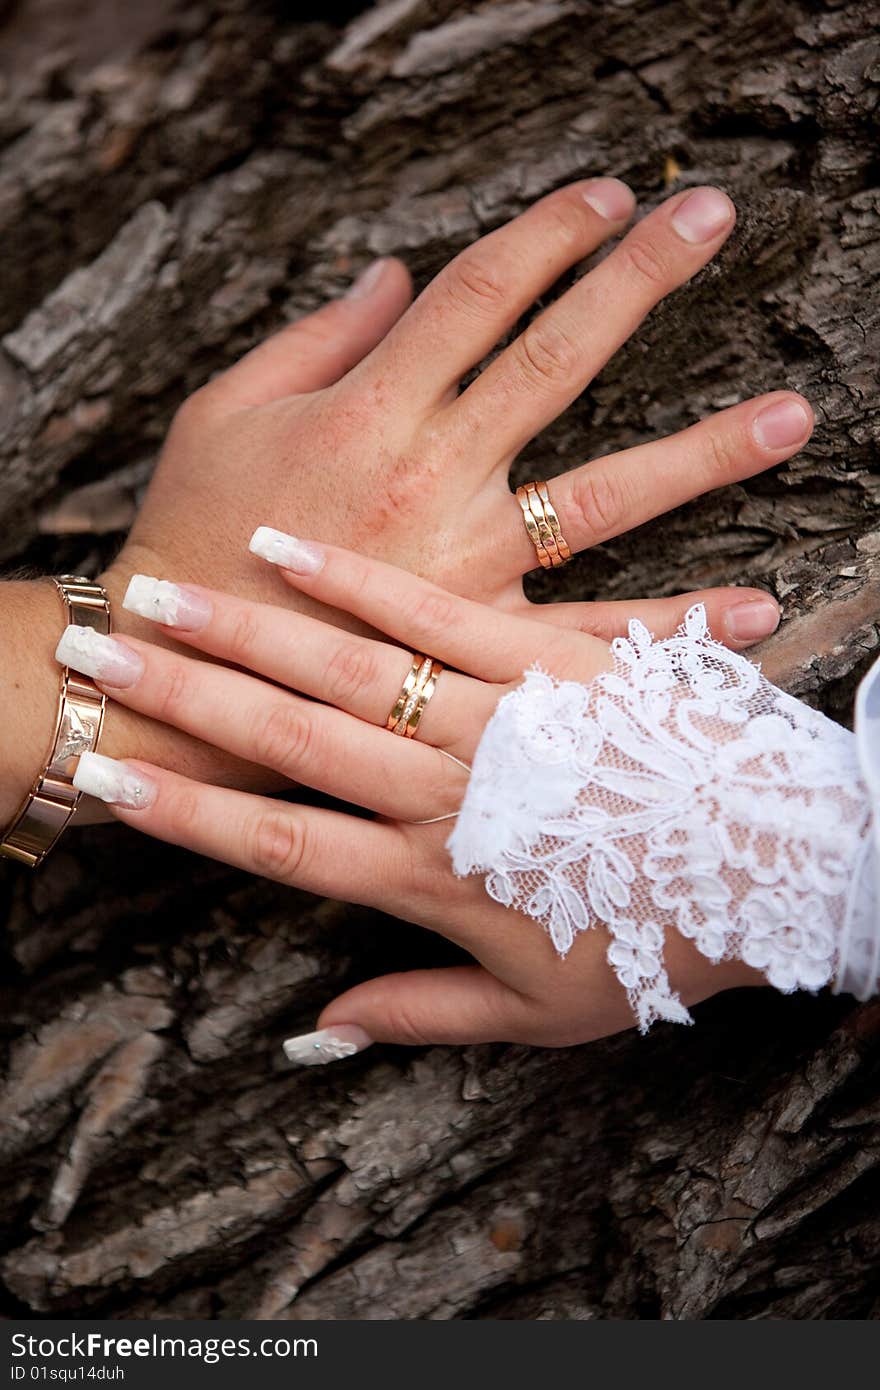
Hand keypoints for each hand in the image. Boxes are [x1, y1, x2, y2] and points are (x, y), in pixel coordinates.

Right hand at [62, 535, 763, 1055]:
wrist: (780, 866)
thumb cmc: (656, 943)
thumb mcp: (535, 1015)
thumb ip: (415, 1016)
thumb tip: (312, 1037)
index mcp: (428, 877)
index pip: (275, 842)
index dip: (182, 813)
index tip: (105, 783)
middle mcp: (441, 789)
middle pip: (283, 738)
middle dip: (178, 698)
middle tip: (92, 657)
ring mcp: (490, 716)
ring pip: (340, 667)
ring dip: (241, 630)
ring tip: (159, 594)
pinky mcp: (543, 659)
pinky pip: (435, 611)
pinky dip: (356, 580)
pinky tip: (287, 548)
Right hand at [99, 179, 811, 783]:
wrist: (183, 671)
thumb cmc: (193, 531)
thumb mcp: (223, 411)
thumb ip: (317, 337)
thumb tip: (399, 273)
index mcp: (367, 409)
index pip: (475, 296)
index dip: (546, 236)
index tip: (609, 196)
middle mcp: (431, 477)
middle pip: (552, 362)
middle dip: (635, 282)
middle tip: (711, 223)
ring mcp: (465, 566)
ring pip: (601, 497)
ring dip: (701, 453)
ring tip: (791, 417)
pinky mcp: (478, 645)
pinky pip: (586, 633)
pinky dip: (669, 622)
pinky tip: (750, 608)